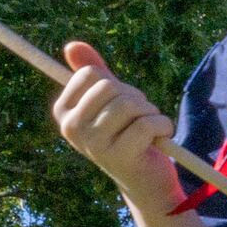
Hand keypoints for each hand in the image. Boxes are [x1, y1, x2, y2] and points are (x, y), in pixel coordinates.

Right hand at [53, 43, 182, 208]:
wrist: (145, 180)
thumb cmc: (127, 134)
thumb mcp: (108, 100)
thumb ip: (92, 71)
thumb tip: (72, 45)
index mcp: (63, 111)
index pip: (91, 74)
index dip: (116, 85)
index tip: (120, 104)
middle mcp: (71, 128)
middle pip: (110, 86)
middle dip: (135, 97)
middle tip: (140, 118)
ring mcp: (92, 144)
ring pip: (129, 104)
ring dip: (151, 112)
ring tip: (150, 129)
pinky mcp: (119, 156)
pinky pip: (147, 124)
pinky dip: (164, 126)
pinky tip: (161, 138)